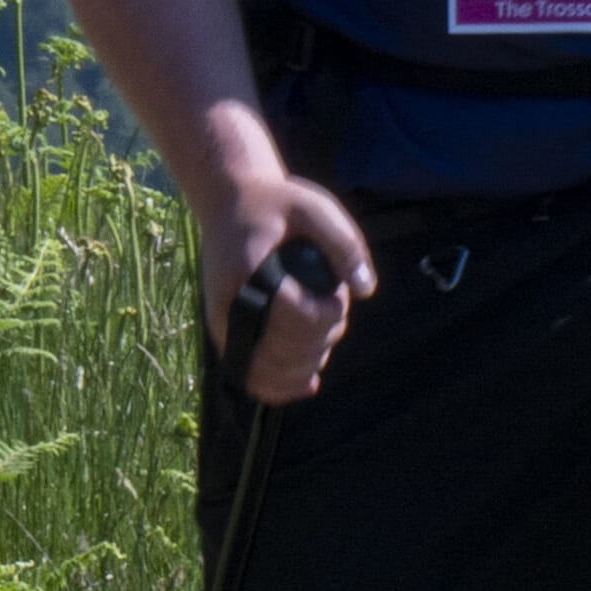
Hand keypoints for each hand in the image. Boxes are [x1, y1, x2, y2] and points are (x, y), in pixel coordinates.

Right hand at [196, 159, 379, 401]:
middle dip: (325, 334)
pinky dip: (283, 387)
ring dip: (313, 357)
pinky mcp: (228, 338)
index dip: (327, 312)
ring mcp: (225, 327)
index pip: (294, 315)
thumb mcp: (313, 206)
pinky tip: (310, 382)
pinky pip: (254, 378)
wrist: (229, 206)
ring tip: (321, 324)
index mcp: (246, 272)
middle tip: (333, 302)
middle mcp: (228, 306)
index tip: (337, 292)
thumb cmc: (274, 204)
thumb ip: (344, 243)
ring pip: (274, 370)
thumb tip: (365, 291)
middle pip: (287, 349)